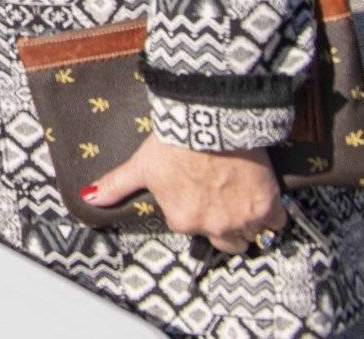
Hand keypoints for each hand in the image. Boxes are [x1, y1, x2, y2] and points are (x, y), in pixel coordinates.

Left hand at [85, 134, 284, 254]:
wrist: (209, 121)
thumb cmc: (173, 142)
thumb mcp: (141, 165)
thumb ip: (116, 185)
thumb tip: (88, 198)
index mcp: (182, 221)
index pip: (195, 228)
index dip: (200, 211)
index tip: (202, 193)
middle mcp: (213, 227)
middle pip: (228, 242)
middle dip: (227, 226)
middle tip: (225, 199)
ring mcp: (241, 219)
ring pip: (251, 234)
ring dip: (249, 220)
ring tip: (242, 195)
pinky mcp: (266, 206)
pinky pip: (276, 222)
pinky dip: (272, 212)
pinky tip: (263, 194)